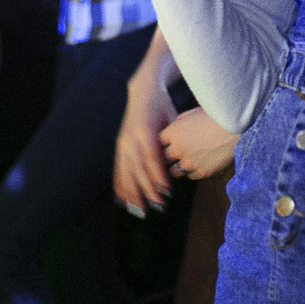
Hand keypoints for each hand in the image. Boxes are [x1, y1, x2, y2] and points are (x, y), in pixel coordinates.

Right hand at [114, 66, 175, 214]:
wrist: (143, 92)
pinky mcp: (120, 147)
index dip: (158, 175)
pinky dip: (121, 186)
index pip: (151, 157)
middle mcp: (130, 138)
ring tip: (141, 211)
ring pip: (126, 172)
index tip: (167, 191)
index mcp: (145, 130)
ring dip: (133, 193)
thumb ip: (176, 138)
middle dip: (147, 189)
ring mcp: (123, 143)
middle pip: (138, 168)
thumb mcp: (172, 118)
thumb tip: (186, 158)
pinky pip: (118, 169)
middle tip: (159, 206)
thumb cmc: (163, 106)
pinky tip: (124, 201)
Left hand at [159, 107, 238, 180]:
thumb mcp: (192, 113)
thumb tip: (175, 127)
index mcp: (173, 132)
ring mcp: (189, 162)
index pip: (158, 142)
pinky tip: (197, 164)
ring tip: (185, 161)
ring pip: (174, 171)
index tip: (166, 143)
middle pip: (163, 158)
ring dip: (177, 167)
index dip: (162, 143)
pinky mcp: (202, 172)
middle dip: (167, 156)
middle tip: (172, 154)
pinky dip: (192, 171)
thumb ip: (179, 122)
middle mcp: (178, 149)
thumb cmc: (215, 116)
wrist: (235, 128)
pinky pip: (190, 176)